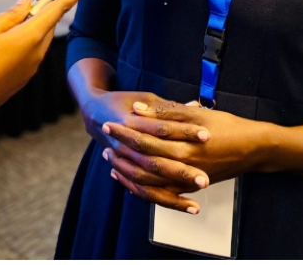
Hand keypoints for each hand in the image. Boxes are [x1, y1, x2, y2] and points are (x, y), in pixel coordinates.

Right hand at [0, 0, 85, 119]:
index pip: (57, 10)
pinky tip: (3, 47)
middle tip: (29, 4)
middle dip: (44, 12)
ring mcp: (33, 66)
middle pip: (48, 24)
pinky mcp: (25, 76)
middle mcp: (37, 52)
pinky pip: (32, 53)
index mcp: (31, 36)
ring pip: (40, 39)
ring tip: (6, 29)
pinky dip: (26, 43)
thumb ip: (12, 13)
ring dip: (32, 28)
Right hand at [78, 89, 210, 212]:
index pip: (160, 128)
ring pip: (146, 182)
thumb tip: (195, 106)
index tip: (207, 136)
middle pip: (153, 161)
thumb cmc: (125, 102)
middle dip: (179, 172)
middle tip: (204, 179)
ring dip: (172, 197)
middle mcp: (123, 144)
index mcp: (129, 121)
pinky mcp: (124, 171)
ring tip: (195, 206)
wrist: (96, 112)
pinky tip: (184, 206)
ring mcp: (122, 160)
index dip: (183, 131)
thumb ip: (169, 107)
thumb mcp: (146, 98)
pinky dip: (163, 200)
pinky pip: (142, 191)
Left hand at [103, 99, 275, 184]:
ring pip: (149, 183)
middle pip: (142, 162)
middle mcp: (183, 168)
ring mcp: (187, 181)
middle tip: (104, 140)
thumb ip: (166, 112)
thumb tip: (138, 109)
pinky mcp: (190, 187)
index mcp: (183, 147)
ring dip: (127, 172)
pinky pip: (161, 193)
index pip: (144, 140)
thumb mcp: (197, 114)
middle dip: (121, 151)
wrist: (254, 149)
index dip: (124, 131)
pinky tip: (130, 179)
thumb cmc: (227, 126)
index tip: (109, 122)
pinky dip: (143, 187)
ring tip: (111, 162)